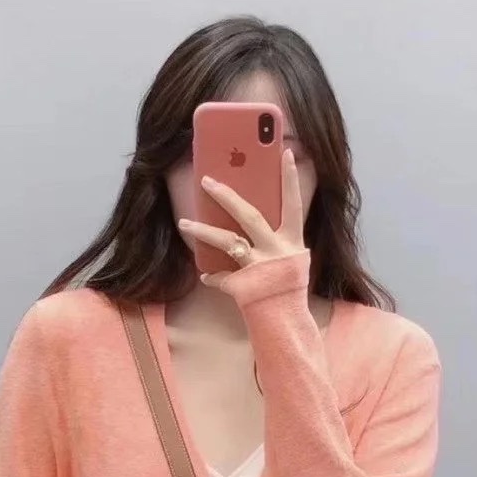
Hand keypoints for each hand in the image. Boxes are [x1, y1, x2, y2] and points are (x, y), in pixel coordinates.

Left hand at [178, 148, 306, 291]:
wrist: (287, 323)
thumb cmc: (287, 286)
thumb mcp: (291, 258)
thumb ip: (277, 235)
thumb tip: (255, 211)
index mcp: (292, 241)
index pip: (292, 204)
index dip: (291, 179)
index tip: (286, 153)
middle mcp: (276, 251)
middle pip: (249, 216)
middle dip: (227, 197)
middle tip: (206, 180)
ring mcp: (259, 269)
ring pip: (227, 243)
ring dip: (203, 232)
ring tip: (184, 222)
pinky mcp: (244, 287)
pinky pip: (221, 277)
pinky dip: (212, 276)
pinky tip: (204, 274)